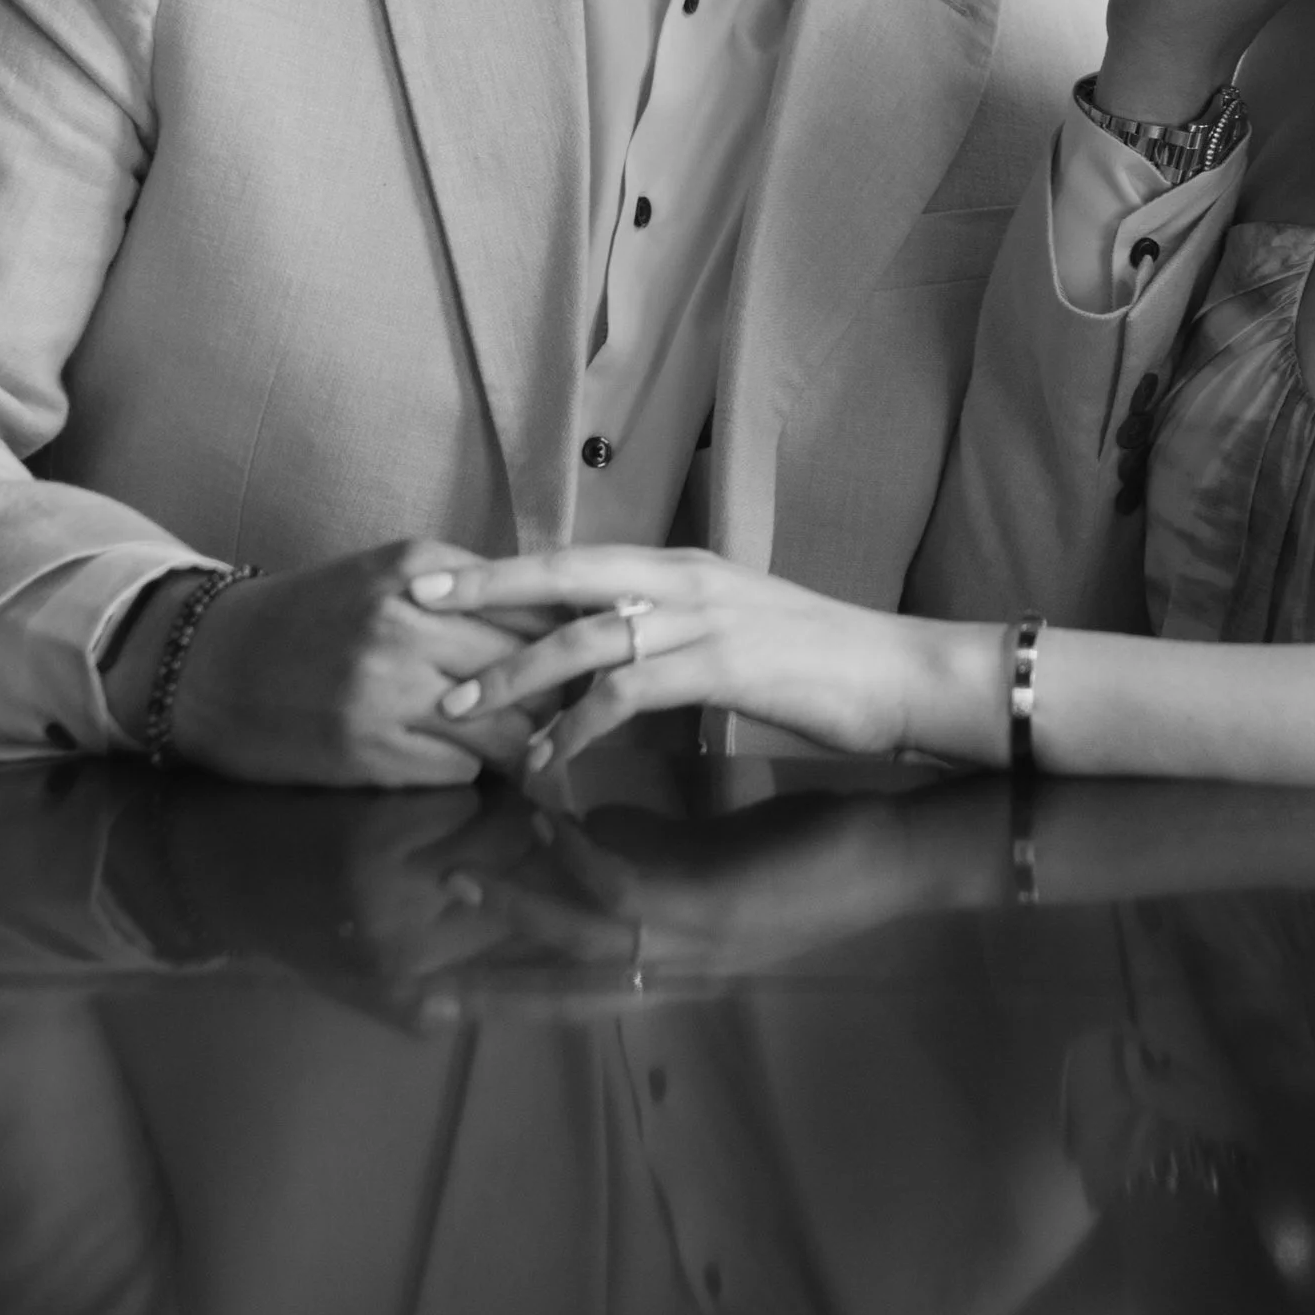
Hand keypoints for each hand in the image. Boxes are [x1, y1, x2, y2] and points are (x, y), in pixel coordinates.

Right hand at [145, 540, 530, 789]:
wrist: (208, 664)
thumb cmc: (312, 620)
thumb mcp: (388, 579)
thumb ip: (469, 592)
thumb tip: (562, 624)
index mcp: (421, 570)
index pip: (538, 607)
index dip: (568, 640)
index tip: (579, 660)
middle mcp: (408, 623)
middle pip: (533, 669)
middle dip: (554, 696)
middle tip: (559, 712)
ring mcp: (387, 689)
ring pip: (507, 728)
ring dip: (517, 742)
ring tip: (512, 743)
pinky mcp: (368, 750)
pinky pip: (461, 770)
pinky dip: (467, 769)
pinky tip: (451, 760)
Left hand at [404, 549, 992, 787]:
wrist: (900, 673)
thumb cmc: (816, 664)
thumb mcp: (729, 636)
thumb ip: (665, 641)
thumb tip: (602, 670)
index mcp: (679, 566)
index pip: (573, 558)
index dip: (502, 567)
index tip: (437, 575)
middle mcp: (683, 578)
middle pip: (562, 575)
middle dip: (484, 592)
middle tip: (414, 607)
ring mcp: (703, 617)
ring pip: (583, 635)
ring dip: (514, 674)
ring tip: (459, 707)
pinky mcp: (722, 664)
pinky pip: (628, 691)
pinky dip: (577, 724)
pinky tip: (546, 757)